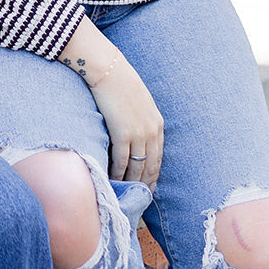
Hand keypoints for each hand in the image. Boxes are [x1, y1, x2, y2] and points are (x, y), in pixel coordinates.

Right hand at [87, 59, 163, 187]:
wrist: (109, 71)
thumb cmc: (121, 83)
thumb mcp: (141, 102)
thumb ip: (142, 119)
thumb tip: (136, 134)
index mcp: (158, 124)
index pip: (159, 157)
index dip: (154, 175)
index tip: (150, 187)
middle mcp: (151, 132)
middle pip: (150, 166)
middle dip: (145, 184)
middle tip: (139, 198)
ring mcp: (138, 134)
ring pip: (136, 167)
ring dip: (131, 182)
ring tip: (125, 193)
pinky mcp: (122, 134)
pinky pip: (121, 161)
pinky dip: (117, 173)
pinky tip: (113, 180)